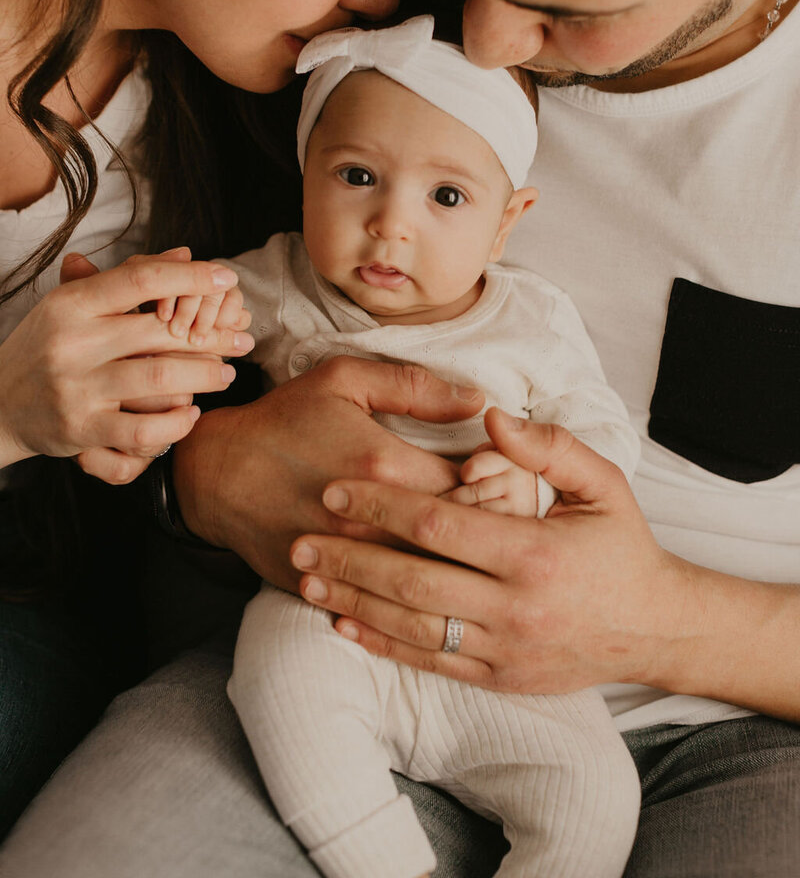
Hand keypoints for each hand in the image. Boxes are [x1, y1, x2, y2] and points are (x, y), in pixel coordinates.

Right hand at [0, 250, 254, 480]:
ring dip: (203, 377)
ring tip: (224, 375)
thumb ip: (127, 279)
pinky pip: (142, 432)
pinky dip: (175, 425)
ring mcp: (77, 389)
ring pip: (159, 379)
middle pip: (160, 332)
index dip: (189, 277)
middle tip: (241, 339)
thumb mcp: (74, 304)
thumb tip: (184, 253)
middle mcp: (73, 344)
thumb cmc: (47, 345)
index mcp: (71, 304)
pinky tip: (191, 413)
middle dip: (212, 336)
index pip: (139, 280)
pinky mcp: (81, 431)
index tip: (226, 279)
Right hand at [172, 356, 484, 589]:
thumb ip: (416, 386)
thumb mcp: (345, 379)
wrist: (216, 472)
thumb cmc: (285, 418)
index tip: (499, 476)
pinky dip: (410, 596)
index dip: (500, 483)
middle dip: (488, 529)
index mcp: (385, 465)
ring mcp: (347, 561)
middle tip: (496, 514)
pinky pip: (384, 605)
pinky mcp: (327, 587)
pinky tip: (425, 580)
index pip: (475, 488)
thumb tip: (478, 401)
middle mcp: (371, 521)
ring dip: (456, 567)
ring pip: (428, 581)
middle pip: (460, 542)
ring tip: (469, 550)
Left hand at [289, 406, 692, 694]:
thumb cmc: (623, 545)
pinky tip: (345, 624)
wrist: (656, 627)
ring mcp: (506, 649)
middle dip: (350, 556)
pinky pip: (431, 660)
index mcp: (535, 552)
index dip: (382, 504)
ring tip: (308, 577)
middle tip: (300, 536)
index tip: (337, 487)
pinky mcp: (500, 677)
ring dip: (354, 601)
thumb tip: (491, 416)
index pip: (439, 524)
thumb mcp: (603, 483)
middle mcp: (517, 606)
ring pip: (413, 625)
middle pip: (413, 578)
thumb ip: (549, 446)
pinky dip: (383, 644)